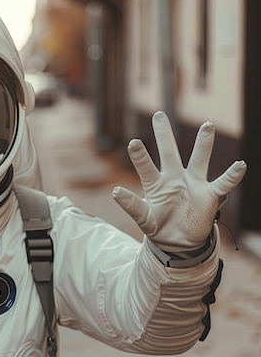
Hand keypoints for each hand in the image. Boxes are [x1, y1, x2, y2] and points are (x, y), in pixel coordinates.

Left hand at [112, 111, 246, 250]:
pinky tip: (240, 165)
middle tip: (159, 114)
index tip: (133, 142)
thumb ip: (131, 205)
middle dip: (164, 134)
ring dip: (204, 143)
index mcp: (155, 183)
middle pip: (169, 152)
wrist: (178, 242)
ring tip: (208, 125)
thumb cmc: (158, 226)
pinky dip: (232, 175)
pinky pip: (223, 183)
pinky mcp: (209, 195)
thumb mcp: (143, 218)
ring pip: (199, 159)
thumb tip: (115, 191)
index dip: (140, 155)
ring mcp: (193, 183)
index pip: (145, 166)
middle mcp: (174, 177)